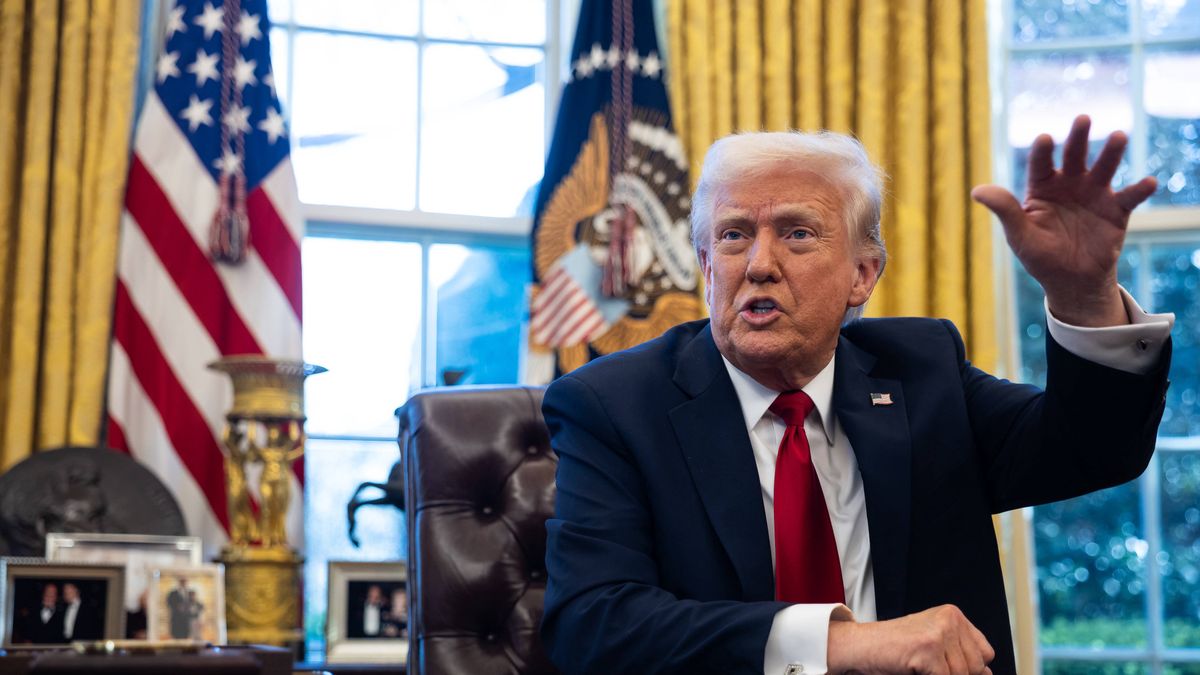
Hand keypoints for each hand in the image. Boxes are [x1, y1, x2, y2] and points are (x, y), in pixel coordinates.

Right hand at [827, 604, 993, 673]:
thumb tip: (989, 673)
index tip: (944, 667)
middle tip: (927, 667)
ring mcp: (939, 632)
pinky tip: (913, 669)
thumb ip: (961, 656)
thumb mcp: (933, 648)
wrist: (860, 646)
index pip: (985, 653)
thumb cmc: (893, 649)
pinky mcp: (928, 648)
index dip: (969, 668)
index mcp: (953, 615)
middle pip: (976, 667)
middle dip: (953, 674)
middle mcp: (950, 618)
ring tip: (919, 666)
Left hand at [971, 115, 1156, 326]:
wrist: (1071, 279)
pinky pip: (1129, 196)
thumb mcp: (1019, 234)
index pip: (1040, 164)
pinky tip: (1148, 182)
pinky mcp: (1116, 210)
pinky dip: (1140, 189)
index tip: (1044, 139)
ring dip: (1111, 152)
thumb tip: (976, 191)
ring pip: (1103, 168)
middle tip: (1082, 119)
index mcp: (1042, 187)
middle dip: (1078, 137)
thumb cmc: (1040, 255)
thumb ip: (1004, 209)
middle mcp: (1069, 184)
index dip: (1042, 152)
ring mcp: (1094, 194)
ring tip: (1118, 136)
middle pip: (1074, 156)